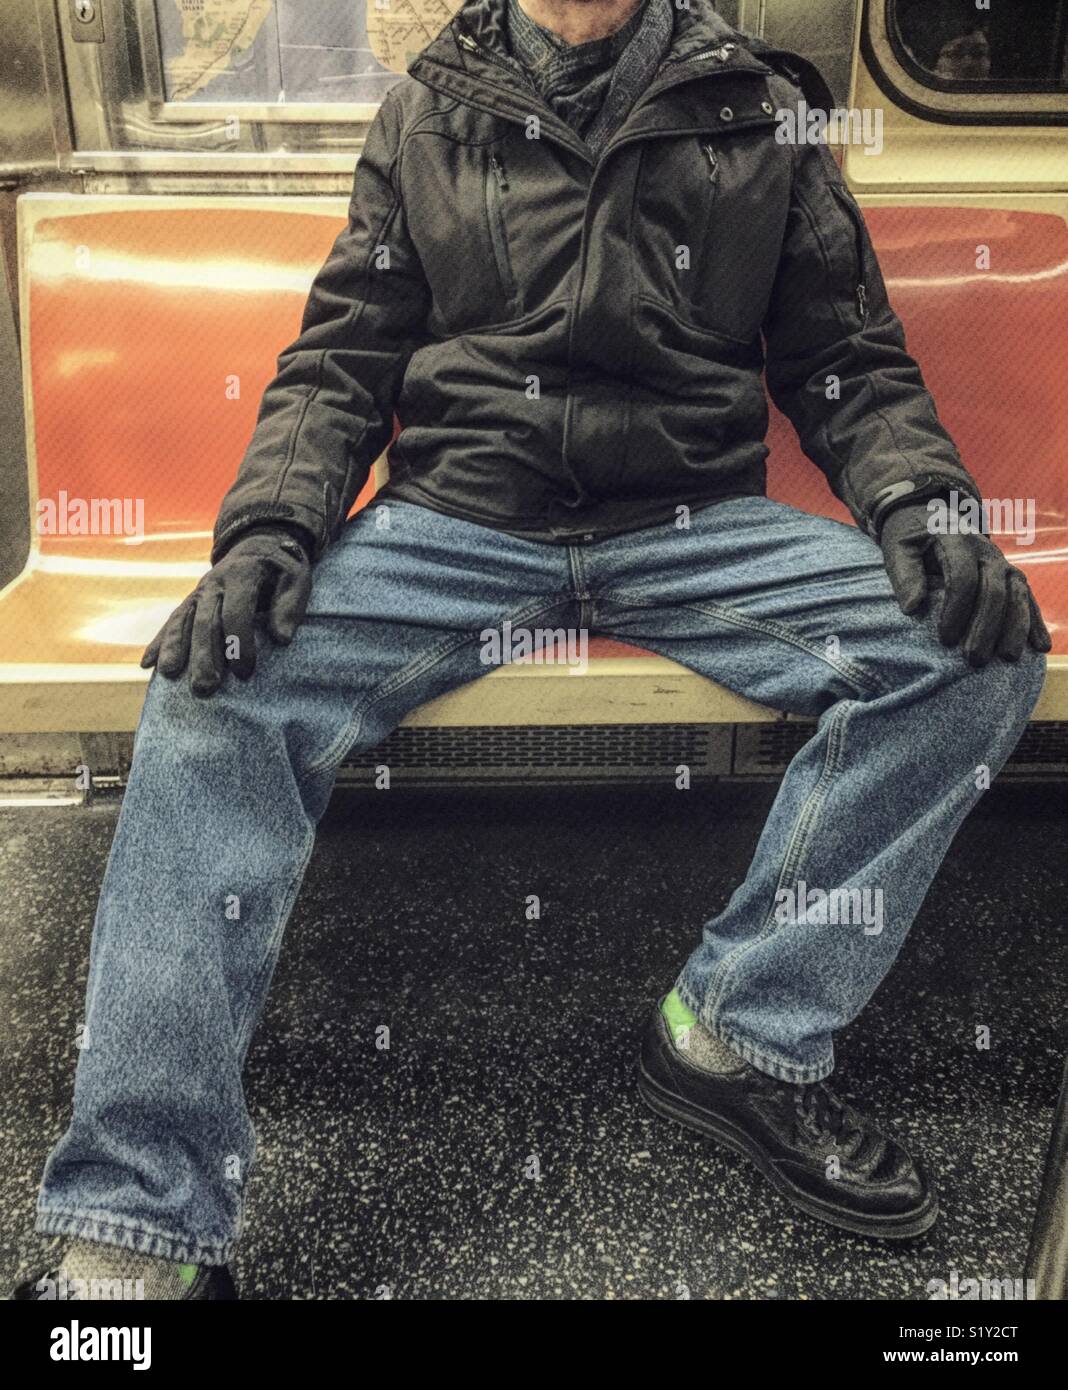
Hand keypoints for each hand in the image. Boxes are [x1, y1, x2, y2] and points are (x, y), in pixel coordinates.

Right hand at [141, 526, 312, 695]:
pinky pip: (171, 622)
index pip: (236, 611)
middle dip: (203, 655)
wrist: (259, 546)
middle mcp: (215, 583)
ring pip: (183, 621)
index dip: (239, 643)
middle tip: (205, 687)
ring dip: (175, 648)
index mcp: (242, 574)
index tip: (245, 673)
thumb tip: (282, 639)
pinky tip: (147, 664)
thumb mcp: (297, 579)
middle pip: (205, 621)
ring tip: (169, 675)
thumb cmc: (282, 569)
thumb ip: (290, 606)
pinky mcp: (191, 601)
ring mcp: (199, 592)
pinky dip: (159, 642)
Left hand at [879, 502, 1050, 666]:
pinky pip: (1027, 597)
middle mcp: (985, 550)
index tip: (945, 640)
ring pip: (1016, 594)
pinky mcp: (1010, 574)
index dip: (956, 610)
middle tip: (973, 660)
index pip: (962, 577)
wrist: (931, 516)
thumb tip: (912, 609)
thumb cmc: (910, 539)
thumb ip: (904, 576)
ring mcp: (1001, 562)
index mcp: (955, 539)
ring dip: (1015, 628)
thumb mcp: (898, 550)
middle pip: (994, 590)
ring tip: (1007, 659)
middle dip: (986, 627)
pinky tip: (1041, 646)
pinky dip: (1035, 621)